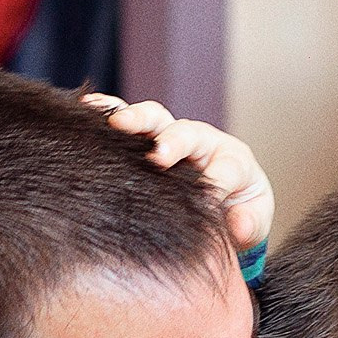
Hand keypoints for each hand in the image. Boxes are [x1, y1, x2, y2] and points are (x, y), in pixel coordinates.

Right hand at [81, 93, 274, 252]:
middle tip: (159, 156)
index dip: (218, 181)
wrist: (223, 201)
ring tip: (116, 123)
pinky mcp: (143, 140)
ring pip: (153, 120)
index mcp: (231, 160)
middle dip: (172, 143)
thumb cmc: (238, 211)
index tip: (210, 199)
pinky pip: (124, 122)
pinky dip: (106, 112)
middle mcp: (199, 142)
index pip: (227, 167)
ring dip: (135, 120)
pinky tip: (86, 109)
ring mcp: (169, 137)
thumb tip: (239, 227)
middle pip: (185, 132)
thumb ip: (249, 223)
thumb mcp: (252, 220)